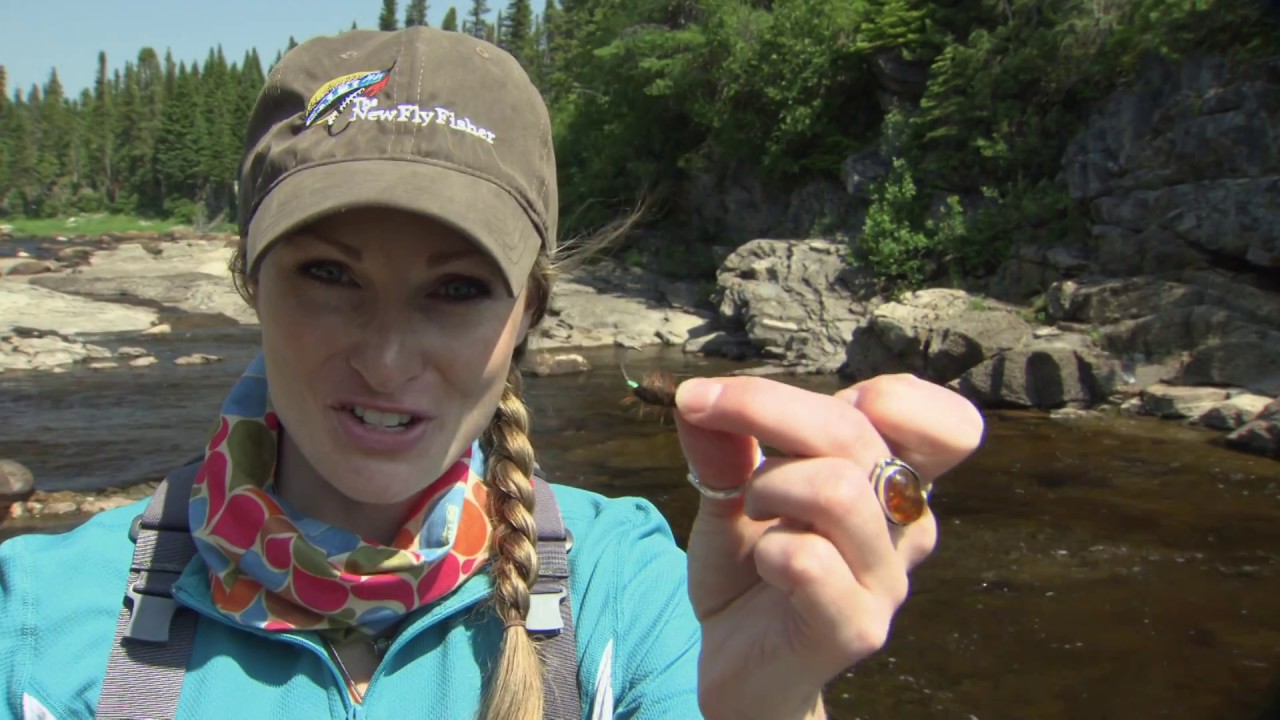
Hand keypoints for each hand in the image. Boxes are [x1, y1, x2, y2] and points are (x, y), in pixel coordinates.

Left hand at [674, 373, 983, 719]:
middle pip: (860, 431)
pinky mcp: (857, 627)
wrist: (738, 663)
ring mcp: (887, 579)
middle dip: (764, 407)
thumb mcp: (729, 492)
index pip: (948, 424)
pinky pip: (809, 560)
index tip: (805, 408)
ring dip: (768, 485)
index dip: (888, 394)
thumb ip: (722, 444)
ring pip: (836, 490)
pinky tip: (764, 567)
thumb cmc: (750, 568)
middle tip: (704, 412)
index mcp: (894, 481)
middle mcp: (906, 526)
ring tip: (752, 509)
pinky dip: (767, 550)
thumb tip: (693, 395)